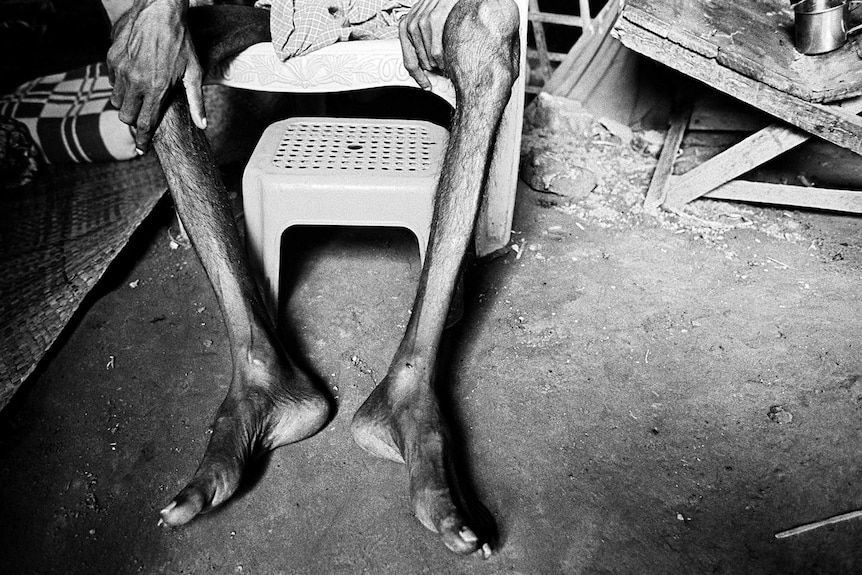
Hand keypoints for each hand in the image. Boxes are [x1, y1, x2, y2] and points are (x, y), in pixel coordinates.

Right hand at [107, 0, 205, 153]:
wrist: (159, 11)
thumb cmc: (181, 42)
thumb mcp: (193, 72)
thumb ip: (195, 101)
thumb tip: (202, 125)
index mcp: (156, 89)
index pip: (145, 124)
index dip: (143, 140)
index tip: (142, 150)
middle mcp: (135, 81)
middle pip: (125, 116)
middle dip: (133, 120)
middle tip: (142, 116)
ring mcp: (121, 69)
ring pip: (116, 99)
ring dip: (126, 102)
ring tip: (139, 96)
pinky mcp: (112, 57)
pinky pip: (112, 80)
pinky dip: (120, 84)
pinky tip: (134, 76)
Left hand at [399, 0, 460, 89]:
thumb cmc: (441, 8)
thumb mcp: (426, 22)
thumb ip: (422, 42)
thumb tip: (426, 68)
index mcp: (405, 29)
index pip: (409, 62)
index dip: (419, 78)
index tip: (427, 87)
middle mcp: (409, 26)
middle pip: (422, 64)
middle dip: (435, 69)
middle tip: (446, 67)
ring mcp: (420, 23)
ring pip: (430, 61)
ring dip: (442, 65)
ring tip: (451, 58)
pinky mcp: (433, 20)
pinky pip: (437, 53)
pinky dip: (445, 60)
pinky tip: (452, 55)